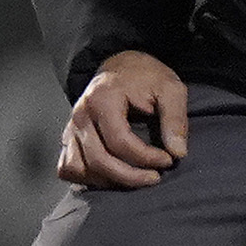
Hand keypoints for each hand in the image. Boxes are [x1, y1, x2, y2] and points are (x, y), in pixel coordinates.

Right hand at [59, 50, 190, 188]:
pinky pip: (68, 167)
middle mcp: (80, 115)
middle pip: (98, 160)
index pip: (120, 142)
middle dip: (130, 177)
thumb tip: (178, 153)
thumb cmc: (146, 77)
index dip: (147, 158)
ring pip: (77, 168)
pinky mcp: (69, 137)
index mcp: (102, 100)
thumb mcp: (170, 89)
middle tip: (155, 177)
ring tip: (131, 177)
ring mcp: (71, 128)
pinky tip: (110, 176)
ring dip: (106, 180)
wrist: (120, 65)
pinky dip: (86, 177)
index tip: (169, 159)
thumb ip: (176, 120)